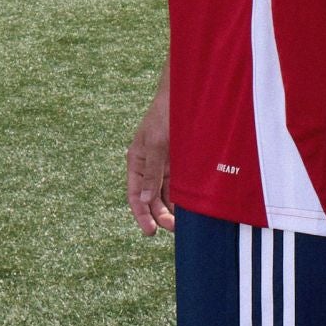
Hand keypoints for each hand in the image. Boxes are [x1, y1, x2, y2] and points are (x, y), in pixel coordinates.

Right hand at [127, 71, 174, 235]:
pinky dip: (183, 198)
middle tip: (173, 229)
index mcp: (136, 162)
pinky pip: (180, 186)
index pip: (135, 195)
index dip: (141, 214)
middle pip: (151, 199)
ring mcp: (165, 165)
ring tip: (183, 224)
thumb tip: (144, 199)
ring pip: (166, 195)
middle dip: (159, 215)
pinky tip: (191, 209)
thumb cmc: (165, 114)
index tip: (150, 231)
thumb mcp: (155, 142)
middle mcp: (149, 167)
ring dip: (172, 210)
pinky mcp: (181, 163)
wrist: (186, 93)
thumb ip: (150, 171)